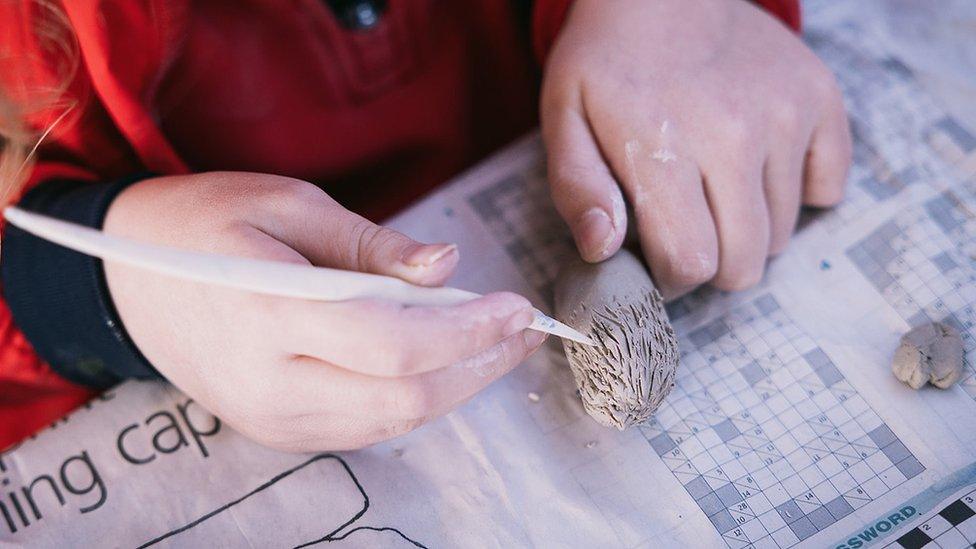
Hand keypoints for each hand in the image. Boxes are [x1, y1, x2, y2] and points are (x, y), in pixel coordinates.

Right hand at [103, 172, 545, 450]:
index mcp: (268, 313)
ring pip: (393, 422)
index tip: (516, 307)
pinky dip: (415, 397)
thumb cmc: (206, 224)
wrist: (127, 282)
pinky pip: (366, 427)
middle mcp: (269, 383)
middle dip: (478, 366)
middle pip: (404, 397)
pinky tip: (442, 364)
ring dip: (457, 387)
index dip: (466, 332)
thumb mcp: (288, 205)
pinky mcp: (277, 431)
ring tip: (497, 346)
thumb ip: (371, 246)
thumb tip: (447, 267)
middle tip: (523, 331)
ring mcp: (271, 417)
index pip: (392, 345)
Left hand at [541, 0, 851, 297]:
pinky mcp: (822, 99)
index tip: (657, 254)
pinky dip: (796, 190)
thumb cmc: (605, 65)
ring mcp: (786, 116)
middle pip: (745, 263)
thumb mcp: (564, 122)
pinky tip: (757, 163)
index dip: (671, 276)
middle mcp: (736, 136)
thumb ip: (578, 191)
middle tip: (686, 226)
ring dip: (748, 226)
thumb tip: (602, 251)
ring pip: (783, 233)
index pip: (692, 264)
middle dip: (712, 263)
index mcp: (663, 149)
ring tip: (713, 182)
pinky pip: (828, 188)